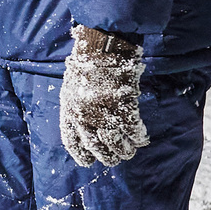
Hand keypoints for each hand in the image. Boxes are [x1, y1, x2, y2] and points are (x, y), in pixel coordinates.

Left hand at [58, 26, 147, 166]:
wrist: (101, 48)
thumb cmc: (86, 65)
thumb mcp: (71, 89)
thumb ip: (76, 110)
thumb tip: (87, 129)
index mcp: (69, 112)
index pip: (73, 143)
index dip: (82, 155)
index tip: (89, 161)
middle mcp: (84, 117)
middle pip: (96, 147)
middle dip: (107, 156)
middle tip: (115, 158)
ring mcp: (104, 113)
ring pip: (116, 143)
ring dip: (124, 150)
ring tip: (129, 152)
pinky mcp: (123, 107)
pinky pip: (132, 129)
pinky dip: (138, 137)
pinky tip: (141, 139)